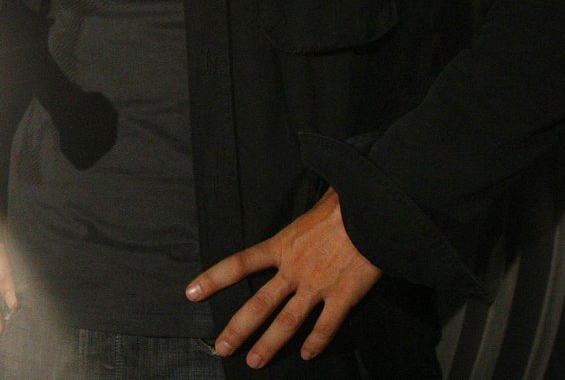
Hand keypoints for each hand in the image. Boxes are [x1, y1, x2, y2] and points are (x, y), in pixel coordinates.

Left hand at [185, 189, 379, 367]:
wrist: (372, 210)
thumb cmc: (343, 203)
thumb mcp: (312, 206)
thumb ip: (301, 222)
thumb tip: (306, 213)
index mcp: (282, 244)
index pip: (240, 263)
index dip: (214, 279)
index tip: (192, 292)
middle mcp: (294, 269)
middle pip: (259, 304)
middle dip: (238, 328)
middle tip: (222, 348)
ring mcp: (317, 285)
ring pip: (287, 322)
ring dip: (270, 344)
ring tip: (255, 361)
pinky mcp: (343, 296)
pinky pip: (326, 325)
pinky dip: (316, 342)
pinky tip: (307, 354)